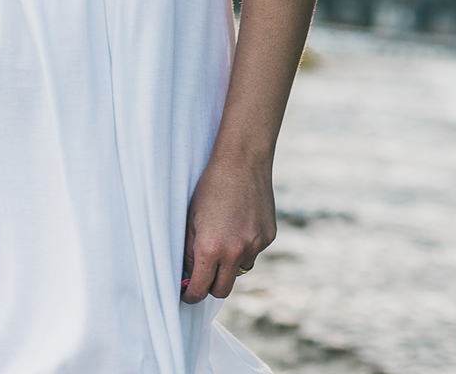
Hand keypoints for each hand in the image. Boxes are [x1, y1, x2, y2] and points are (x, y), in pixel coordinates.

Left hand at [180, 152, 275, 302]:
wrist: (241, 161)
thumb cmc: (210, 186)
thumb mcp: (190, 218)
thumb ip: (188, 251)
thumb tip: (188, 275)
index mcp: (210, 248)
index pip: (201, 289)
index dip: (191, 295)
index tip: (187, 294)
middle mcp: (235, 252)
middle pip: (222, 290)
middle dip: (211, 286)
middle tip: (203, 275)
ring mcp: (255, 246)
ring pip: (240, 270)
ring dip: (230, 263)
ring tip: (224, 235)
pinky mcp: (268, 237)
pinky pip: (253, 251)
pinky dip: (245, 245)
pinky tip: (240, 221)